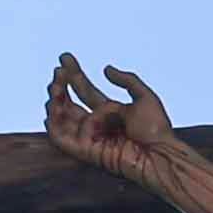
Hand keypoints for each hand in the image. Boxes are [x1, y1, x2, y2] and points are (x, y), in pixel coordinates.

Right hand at [46, 53, 174, 170]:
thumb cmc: (157, 131)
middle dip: (62, 86)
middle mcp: (97, 124)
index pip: (86, 91)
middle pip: (71, 103)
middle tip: (58, 71)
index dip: (75, 74)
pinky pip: (61, 137)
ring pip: (63, 118)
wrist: (159, 154)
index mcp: (110, 112)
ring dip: (56, 100)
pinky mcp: (84, 150)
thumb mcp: (145, 97)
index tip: (65, 58)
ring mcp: (89, 137)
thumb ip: (127, 80)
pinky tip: (53, 107)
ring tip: (56, 85)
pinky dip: (53, 123)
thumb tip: (106, 68)